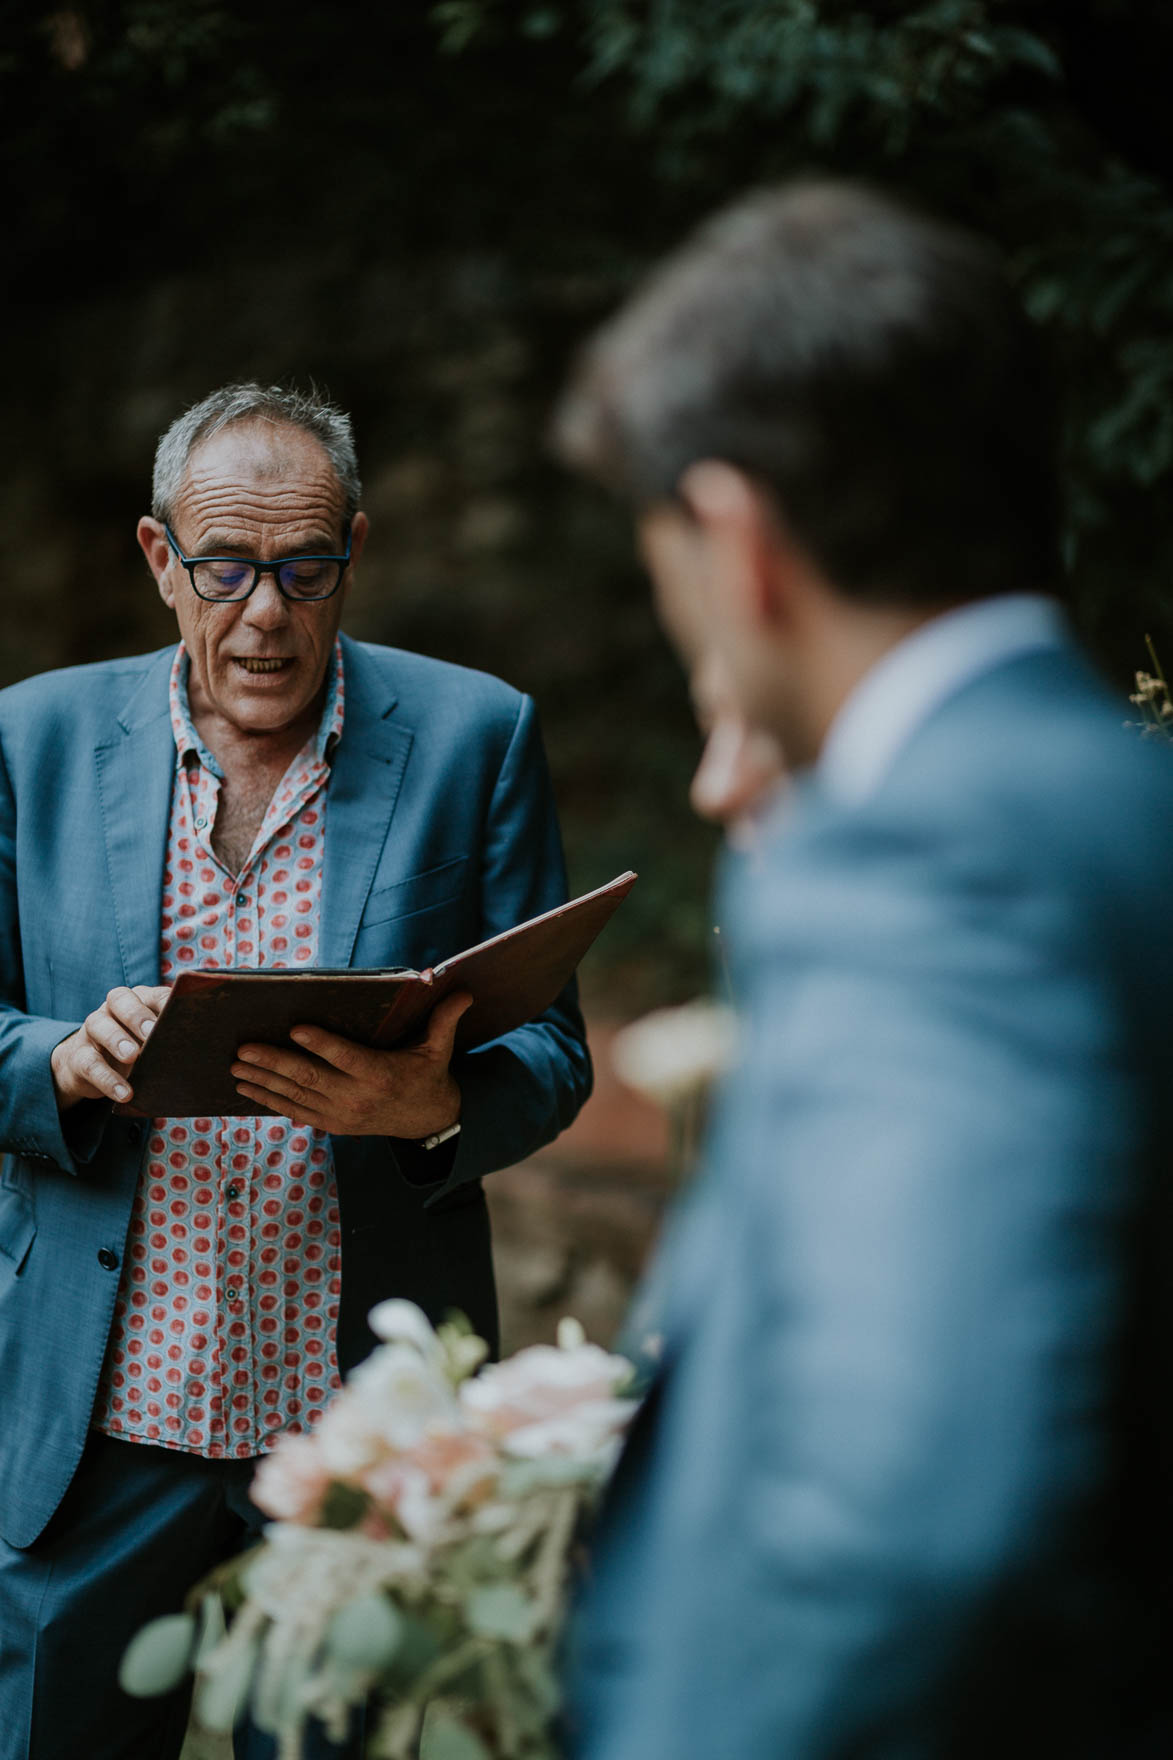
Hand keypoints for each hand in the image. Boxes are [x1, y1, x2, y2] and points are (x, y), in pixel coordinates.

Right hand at [50, 984, 171, 1110]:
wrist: (90, 1068)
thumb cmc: (136, 1050)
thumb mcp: (154, 1043)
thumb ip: (174, 1039)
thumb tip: (213, 1049)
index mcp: (138, 1000)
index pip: (153, 993)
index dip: (164, 1001)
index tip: (180, 1013)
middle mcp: (112, 1008)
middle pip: (120, 999)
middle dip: (137, 1015)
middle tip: (152, 1032)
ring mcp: (92, 1029)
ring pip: (99, 1025)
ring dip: (117, 1040)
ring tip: (133, 1057)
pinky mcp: (79, 1055)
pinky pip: (90, 1063)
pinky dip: (107, 1079)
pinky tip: (125, 1093)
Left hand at [231, 990, 472, 1136]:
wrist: (426, 1121)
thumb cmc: (428, 1074)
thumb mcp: (439, 1048)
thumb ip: (445, 1019)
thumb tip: (463, 990)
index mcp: (381, 1076)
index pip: (347, 1058)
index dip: (322, 1045)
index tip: (296, 1028)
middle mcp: (357, 1099)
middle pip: (310, 1078)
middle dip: (273, 1062)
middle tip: (244, 1047)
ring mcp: (341, 1115)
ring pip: (295, 1096)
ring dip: (262, 1081)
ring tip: (235, 1064)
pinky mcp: (331, 1125)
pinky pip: (294, 1111)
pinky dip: (268, 1100)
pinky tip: (245, 1087)